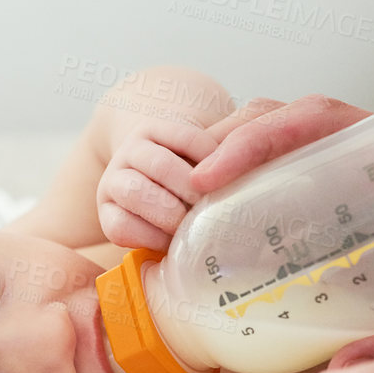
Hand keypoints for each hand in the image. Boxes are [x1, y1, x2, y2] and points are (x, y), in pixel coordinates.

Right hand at [96, 97, 283, 250]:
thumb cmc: (194, 170)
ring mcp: (114, 181)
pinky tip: (171, 244)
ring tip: (195, 230)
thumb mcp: (214, 147)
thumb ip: (238, 141)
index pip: (188, 138)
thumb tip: (267, 147)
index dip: (215, 162)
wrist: (153, 183)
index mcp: (158, 128)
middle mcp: (132, 150)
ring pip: (137, 193)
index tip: (236, 181)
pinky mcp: (106, 214)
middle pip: (162, 167)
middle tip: (220, 213)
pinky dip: (149, 237)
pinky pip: (120, 227)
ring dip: (171, 215)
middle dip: (194, 195)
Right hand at [192, 93, 373, 372]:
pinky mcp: (356, 212)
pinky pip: (290, 187)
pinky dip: (248, 201)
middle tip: (181, 205)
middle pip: (283, 125)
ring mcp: (365, 180)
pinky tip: (224, 244)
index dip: (254, 139)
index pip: (316, 119)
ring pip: (280, 152)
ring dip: (229, 172)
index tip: (210, 178)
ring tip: (189, 221)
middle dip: (222, 150)